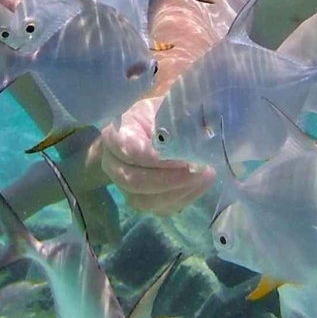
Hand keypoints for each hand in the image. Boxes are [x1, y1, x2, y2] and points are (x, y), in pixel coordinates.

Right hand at [98, 98, 215, 213]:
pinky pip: (160, 208)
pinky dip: (183, 198)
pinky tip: (199, 183)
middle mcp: (112, 164)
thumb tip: (202, 131)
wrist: (147, 132)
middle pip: (134, 181)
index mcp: (114, 136)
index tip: (185, 156)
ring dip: (178, 191)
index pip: (132, 152)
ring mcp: (124, 187)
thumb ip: (176, 120)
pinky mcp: (142, 201)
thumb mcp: (164, 109)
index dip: (159, 158)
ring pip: (146, 201)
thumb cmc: (157, 117)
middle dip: (169, 179)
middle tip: (199, 169)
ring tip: (204, 175)